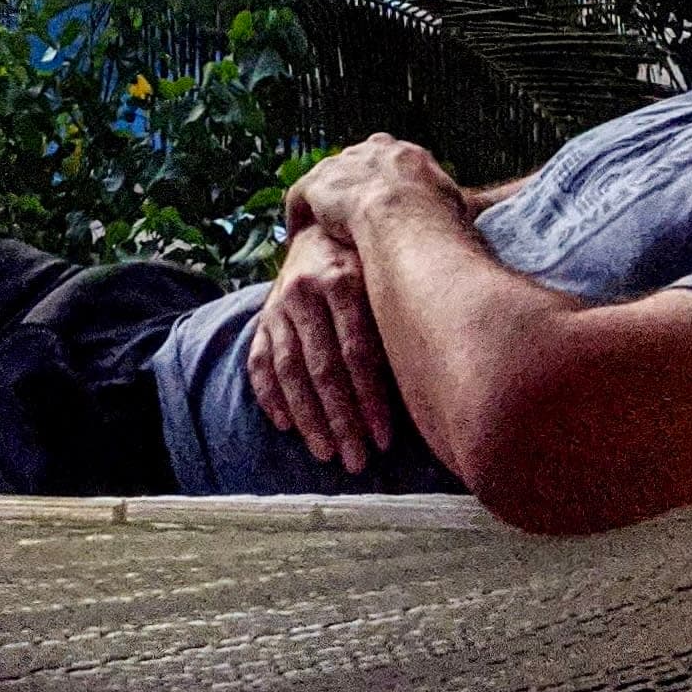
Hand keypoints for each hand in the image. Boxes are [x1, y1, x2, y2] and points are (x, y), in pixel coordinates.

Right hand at [247, 221, 398, 474]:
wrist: (322, 230)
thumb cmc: (371, 265)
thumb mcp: (385, 280)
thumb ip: (396, 320)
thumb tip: (432, 380)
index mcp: (343, 280)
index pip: (357, 353)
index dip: (370, 400)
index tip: (384, 440)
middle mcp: (305, 290)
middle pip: (324, 368)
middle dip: (341, 420)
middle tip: (357, 462)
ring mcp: (278, 305)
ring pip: (290, 371)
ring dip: (307, 418)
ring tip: (326, 454)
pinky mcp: (262, 317)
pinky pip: (259, 362)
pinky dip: (270, 396)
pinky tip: (285, 426)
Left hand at [283, 132, 461, 244]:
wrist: (405, 217)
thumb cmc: (439, 223)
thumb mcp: (459, 215)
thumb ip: (459, 217)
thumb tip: (480, 241)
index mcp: (408, 156)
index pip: (393, 165)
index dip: (387, 187)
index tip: (384, 210)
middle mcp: (374, 150)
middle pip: (358, 166)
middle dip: (353, 189)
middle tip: (349, 220)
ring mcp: (344, 164)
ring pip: (328, 181)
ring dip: (324, 204)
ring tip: (319, 231)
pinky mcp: (318, 183)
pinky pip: (301, 197)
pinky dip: (298, 216)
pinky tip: (296, 237)